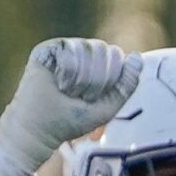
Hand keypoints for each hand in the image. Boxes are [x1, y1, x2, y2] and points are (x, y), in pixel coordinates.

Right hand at [0, 38, 143, 175]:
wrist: (39, 128)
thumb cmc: (71, 121)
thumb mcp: (107, 107)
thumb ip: (126, 84)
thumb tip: (137, 57)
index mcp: (97, 66)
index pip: (116, 58)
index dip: (108, 80)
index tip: (91, 97)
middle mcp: (81, 54)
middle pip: (104, 50)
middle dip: (95, 79)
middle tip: (78, 94)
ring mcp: (64, 49)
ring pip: (88, 47)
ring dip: (80, 76)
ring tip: (67, 89)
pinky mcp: (48, 49)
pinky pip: (69, 48)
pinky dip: (67, 70)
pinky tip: (58, 81)